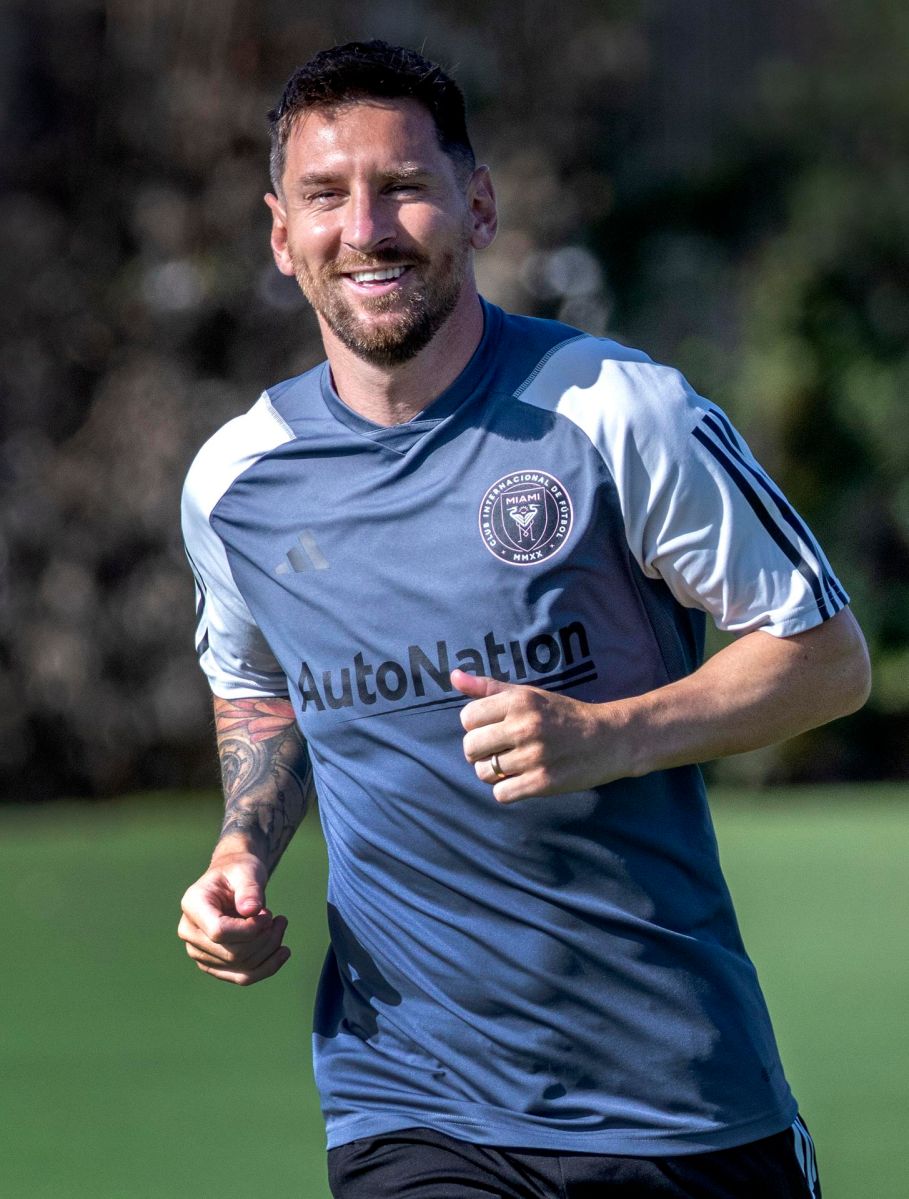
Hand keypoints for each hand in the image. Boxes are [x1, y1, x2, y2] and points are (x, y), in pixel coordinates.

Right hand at [178, 850, 290, 984]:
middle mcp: (190, 932)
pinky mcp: (214, 964)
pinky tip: (283, 952)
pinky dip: (267, 967)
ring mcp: (199, 952)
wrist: (234, 881)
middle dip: (264, 938)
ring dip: (269, 950)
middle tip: (278, 919)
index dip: (249, 929)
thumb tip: (251, 910)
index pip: (219, 932)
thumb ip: (249, 888)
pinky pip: (242, 977)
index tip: (268, 914)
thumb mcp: (247, 870)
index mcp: (193, 905)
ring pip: (240, 968)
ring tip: (280, 926)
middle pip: (232, 953)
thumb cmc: (239, 871)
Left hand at [452, 669, 630, 802]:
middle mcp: (525, 726)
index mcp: (519, 701)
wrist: (608, 739)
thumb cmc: (563, 715)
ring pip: (484, 773)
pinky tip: (521, 779)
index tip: (492, 728)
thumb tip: (453, 676)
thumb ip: (488, 687)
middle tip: (498, 749)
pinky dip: (507, 791)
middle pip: (471, 747)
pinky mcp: (543, 783)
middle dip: (479, 751)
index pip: (467, 718)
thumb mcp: (528, 694)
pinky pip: (501, 794)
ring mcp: (534, 756)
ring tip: (511, 764)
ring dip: (493, 773)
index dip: (476, 726)